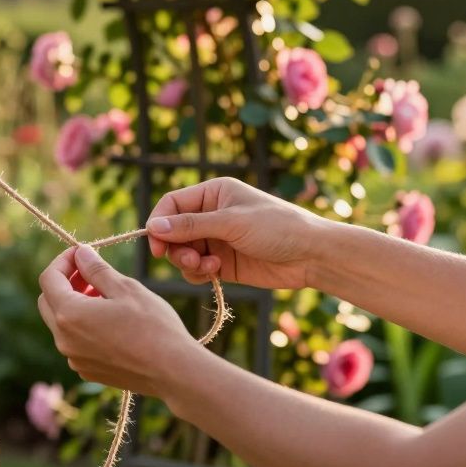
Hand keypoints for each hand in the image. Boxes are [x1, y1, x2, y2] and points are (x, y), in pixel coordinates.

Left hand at [37, 245, 204, 395]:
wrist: (174, 372)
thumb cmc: (153, 326)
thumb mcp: (125, 288)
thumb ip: (96, 269)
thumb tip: (81, 253)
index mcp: (69, 315)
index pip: (48, 279)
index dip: (62, 261)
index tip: (81, 253)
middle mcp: (64, 340)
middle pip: (48, 301)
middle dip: (65, 282)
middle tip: (91, 272)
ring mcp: (74, 359)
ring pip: (61, 323)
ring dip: (75, 304)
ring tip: (105, 294)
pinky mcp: (88, 371)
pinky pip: (75, 342)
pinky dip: (84, 325)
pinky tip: (110, 320)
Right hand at [145, 177, 328, 290]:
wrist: (312, 256)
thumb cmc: (277, 227)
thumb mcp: (231, 223)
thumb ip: (191, 226)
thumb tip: (153, 227)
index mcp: (213, 193)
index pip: (171, 205)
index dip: (159, 223)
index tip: (156, 245)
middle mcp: (211, 215)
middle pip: (173, 231)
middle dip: (176, 247)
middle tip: (188, 260)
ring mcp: (216, 239)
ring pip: (182, 252)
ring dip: (188, 262)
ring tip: (208, 267)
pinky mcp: (222, 263)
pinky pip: (196, 269)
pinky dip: (198, 272)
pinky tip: (216, 272)